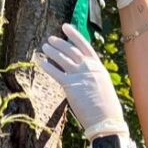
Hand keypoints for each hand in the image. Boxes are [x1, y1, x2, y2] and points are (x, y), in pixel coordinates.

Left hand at [40, 23, 128, 139]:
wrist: (106, 120)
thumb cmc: (107, 108)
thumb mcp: (103, 87)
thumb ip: (93, 78)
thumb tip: (86, 77)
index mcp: (98, 67)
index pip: (84, 45)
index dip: (74, 35)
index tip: (65, 27)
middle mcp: (88, 68)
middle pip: (71, 50)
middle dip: (59, 43)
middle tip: (50, 39)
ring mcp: (79, 76)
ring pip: (62, 59)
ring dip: (51, 51)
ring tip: (44, 47)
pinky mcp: (70, 86)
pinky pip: (55, 72)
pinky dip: (47, 66)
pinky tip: (40, 61)